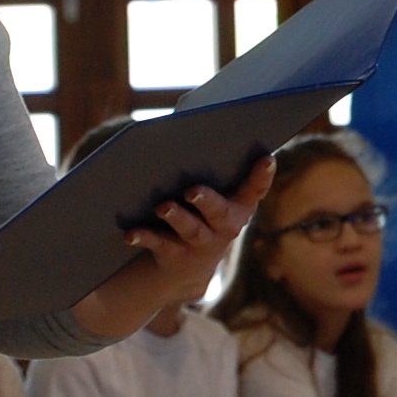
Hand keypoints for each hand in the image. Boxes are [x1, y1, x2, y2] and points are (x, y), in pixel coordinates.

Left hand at [118, 162, 273, 303]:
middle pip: (219, 213)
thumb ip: (209, 168)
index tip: (266, 158)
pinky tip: (130, 233)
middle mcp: (225, 226)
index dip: (263, 175)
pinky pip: (159, 245)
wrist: (188, 267)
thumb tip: (184, 130)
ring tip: (163, 207)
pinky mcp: (176, 255)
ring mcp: (201, 243)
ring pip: (190, 229)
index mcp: (239, 206)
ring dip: (177, 217)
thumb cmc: (202, 212)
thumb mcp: (213, 196)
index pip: (255, 189)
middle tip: (192, 190)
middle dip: (207, 201)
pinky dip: (145, 237)